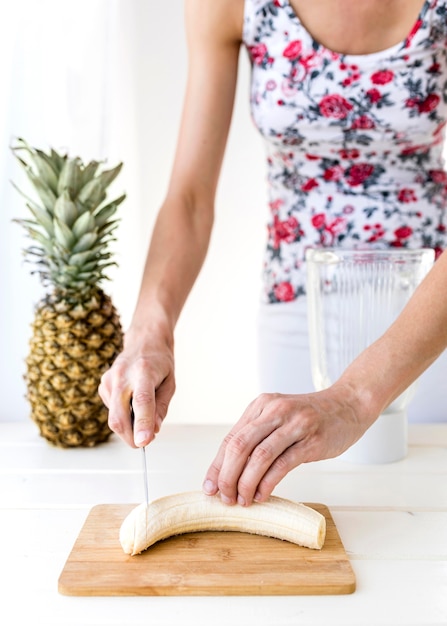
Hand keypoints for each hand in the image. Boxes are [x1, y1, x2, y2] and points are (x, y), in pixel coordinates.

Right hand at [98, 334, 174, 447]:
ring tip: (143, 409)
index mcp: (144, 371)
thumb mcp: (170, 383)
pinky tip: (131, 399)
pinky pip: (112, 410)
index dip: (142, 423)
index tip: (143, 442)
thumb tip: (153, 431)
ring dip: (129, 425)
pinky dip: (123, 414)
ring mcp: (109, 379)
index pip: (142, 401)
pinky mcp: (103, 385)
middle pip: (119, 416)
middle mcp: (122, 374)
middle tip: (144, 442)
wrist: (143, 340)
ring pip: (114, 417)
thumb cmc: (159, 361)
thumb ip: (162, 407)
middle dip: (131, 437)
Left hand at [202, 385, 370, 505]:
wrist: (348, 405)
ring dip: (246, 483)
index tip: (209, 488)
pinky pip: (282, 464)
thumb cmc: (310, 417)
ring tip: (242, 501)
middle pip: (239, 446)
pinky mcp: (312, 440)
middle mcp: (275, 410)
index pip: (231, 438)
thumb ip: (256, 437)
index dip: (217, 466)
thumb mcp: (278, 417)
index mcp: (261, 405)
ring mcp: (294, 424)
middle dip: (227, 476)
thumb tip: (229, 471)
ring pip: (259, 456)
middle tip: (225, 498)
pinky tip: (262, 495)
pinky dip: (268, 483)